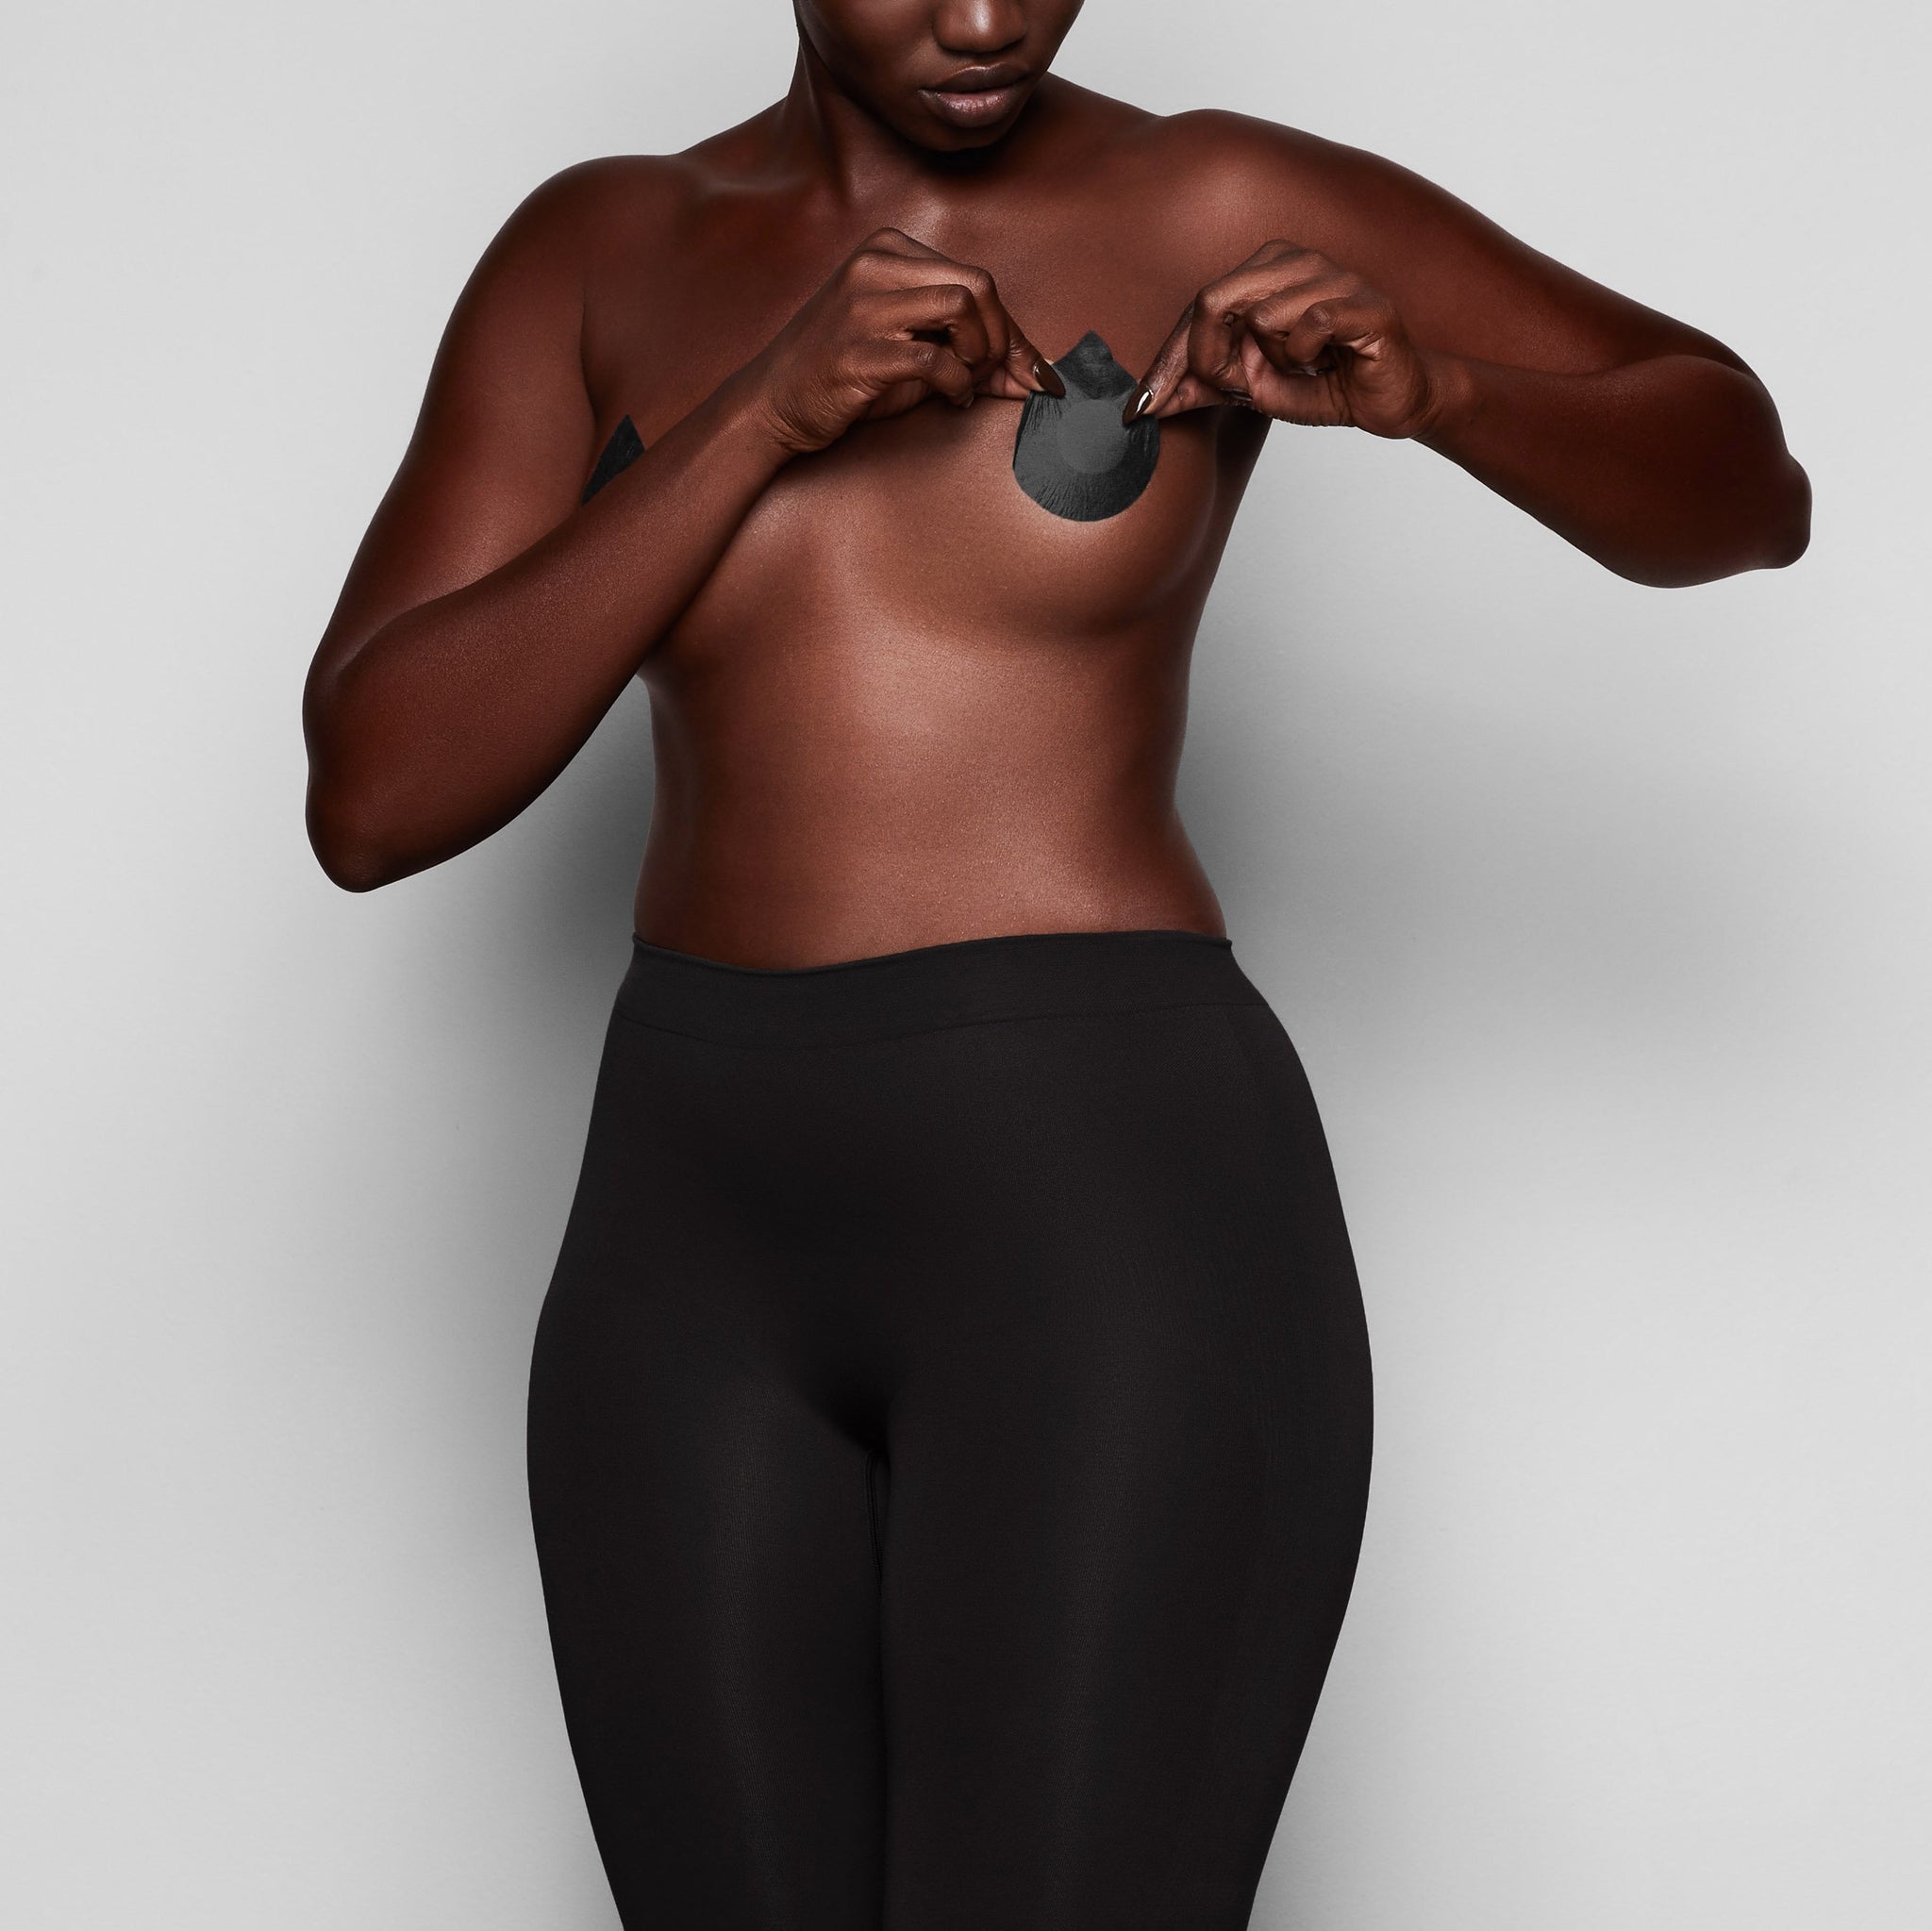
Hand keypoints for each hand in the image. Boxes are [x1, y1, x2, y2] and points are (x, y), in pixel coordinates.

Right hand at [746, 227, 1064, 455]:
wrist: (773, 402)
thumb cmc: (844, 375)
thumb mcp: (907, 347)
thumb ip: (964, 348)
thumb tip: (1035, 373)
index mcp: (889, 250)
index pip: (976, 278)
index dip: (1011, 330)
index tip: (1033, 370)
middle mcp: (876, 265)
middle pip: (979, 286)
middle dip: (1003, 339)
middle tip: (997, 378)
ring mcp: (864, 305)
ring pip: (962, 307)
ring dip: (981, 354)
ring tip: (968, 382)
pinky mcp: (859, 351)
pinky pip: (934, 359)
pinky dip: (957, 383)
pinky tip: (952, 398)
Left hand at [1125, 241, 1441, 438]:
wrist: (1390, 401)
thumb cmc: (1328, 384)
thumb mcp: (1253, 388)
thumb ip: (1205, 386)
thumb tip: (1150, 400)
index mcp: (1269, 269)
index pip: (1201, 303)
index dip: (1172, 357)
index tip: (1148, 403)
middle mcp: (1298, 261)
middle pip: (1217, 299)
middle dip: (1212, 359)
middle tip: (1235, 387)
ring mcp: (1333, 276)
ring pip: (1261, 315)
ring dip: (1270, 360)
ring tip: (1298, 368)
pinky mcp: (1362, 302)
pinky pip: (1308, 323)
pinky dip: (1304, 355)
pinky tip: (1321, 362)